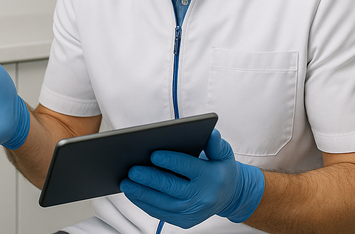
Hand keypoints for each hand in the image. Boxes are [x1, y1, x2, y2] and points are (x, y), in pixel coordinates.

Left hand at [120, 129, 264, 228]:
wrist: (229, 195)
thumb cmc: (220, 169)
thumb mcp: (222, 153)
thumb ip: (215, 143)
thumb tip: (211, 133)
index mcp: (212, 178)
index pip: (189, 168)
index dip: (171, 161)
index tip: (154, 155)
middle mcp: (202, 198)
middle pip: (172, 187)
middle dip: (150, 179)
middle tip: (132, 171)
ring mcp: (193, 212)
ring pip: (163, 203)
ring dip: (142, 194)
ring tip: (126, 183)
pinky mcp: (184, 222)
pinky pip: (161, 213)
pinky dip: (145, 203)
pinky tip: (132, 193)